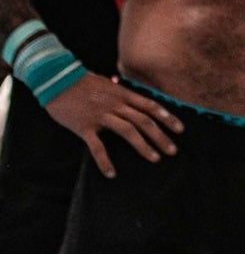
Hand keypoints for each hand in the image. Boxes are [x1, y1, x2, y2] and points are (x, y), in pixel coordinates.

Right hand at [45, 74, 181, 176]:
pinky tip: (111, 174)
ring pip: (128, 131)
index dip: (167, 117)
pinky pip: (97, 147)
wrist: (56, 79)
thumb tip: (125, 91)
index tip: (180, 129)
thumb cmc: (81, 82)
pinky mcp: (84, 127)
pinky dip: (105, 161)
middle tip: (173, 150)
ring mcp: (100, 116)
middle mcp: (115, 104)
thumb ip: (117, 90)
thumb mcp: (105, 83)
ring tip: (155, 159)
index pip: (150, 106)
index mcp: (122, 94)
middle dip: (161, 136)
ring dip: (143, 146)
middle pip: (144, 121)